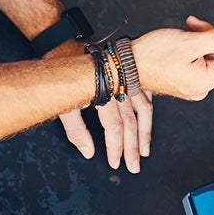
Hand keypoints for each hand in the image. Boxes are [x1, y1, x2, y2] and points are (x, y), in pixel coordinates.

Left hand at [49, 40, 153, 173]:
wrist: (69, 48)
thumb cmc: (66, 76)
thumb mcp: (65, 103)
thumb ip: (76, 130)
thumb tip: (88, 152)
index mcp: (104, 94)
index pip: (115, 127)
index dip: (116, 147)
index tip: (115, 162)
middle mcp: (120, 87)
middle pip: (130, 122)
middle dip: (132, 147)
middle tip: (134, 165)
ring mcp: (129, 79)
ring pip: (143, 110)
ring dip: (145, 132)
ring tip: (145, 150)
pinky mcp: (133, 74)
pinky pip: (147, 94)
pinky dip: (148, 109)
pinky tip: (149, 120)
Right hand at [132, 16, 213, 101]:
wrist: (127, 63)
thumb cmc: (150, 56)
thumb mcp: (189, 41)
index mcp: (204, 82)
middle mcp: (200, 86)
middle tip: (203, 26)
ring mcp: (192, 83)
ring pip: (209, 56)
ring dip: (203, 38)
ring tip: (190, 28)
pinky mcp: (184, 77)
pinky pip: (198, 60)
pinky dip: (195, 46)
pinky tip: (186, 36)